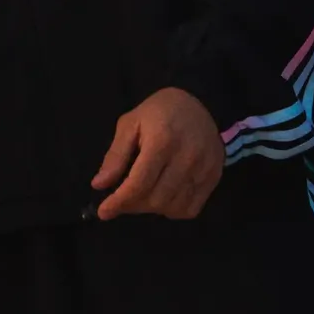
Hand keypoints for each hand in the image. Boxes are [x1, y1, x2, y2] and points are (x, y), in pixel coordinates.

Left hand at [91, 87, 224, 219]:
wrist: (199, 101)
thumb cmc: (159, 112)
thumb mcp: (130, 124)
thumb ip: (116, 155)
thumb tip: (99, 185)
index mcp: (162, 140)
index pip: (139, 183)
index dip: (119, 202)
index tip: (103, 212)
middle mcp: (186, 157)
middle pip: (156, 199)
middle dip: (133, 205)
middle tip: (122, 199)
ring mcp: (204, 168)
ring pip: (173, 207)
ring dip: (152, 209)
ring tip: (141, 196)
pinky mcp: (214, 176)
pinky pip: (191, 209)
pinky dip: (173, 211)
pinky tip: (163, 197)